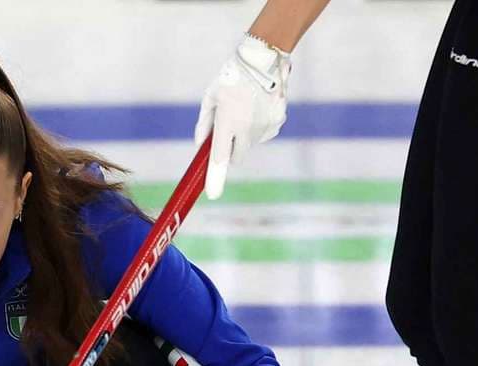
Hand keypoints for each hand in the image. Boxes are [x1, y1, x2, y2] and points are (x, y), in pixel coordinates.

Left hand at [195, 34, 291, 199]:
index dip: (216, 177)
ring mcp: (264, 127)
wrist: (264, 59)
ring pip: (251, 144)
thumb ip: (204, 125)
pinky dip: (259, 126)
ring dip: (245, 135)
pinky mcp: (277, 123)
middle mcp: (247, 129)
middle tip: (227, 131)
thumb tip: (199, 147)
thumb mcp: (210, 98)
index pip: (220, 157)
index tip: (212, 194)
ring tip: (245, 108)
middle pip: (237, 157)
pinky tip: (258, 106)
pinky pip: (264, 133)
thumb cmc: (231, 76)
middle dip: (230, 150)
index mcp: (227, 122)